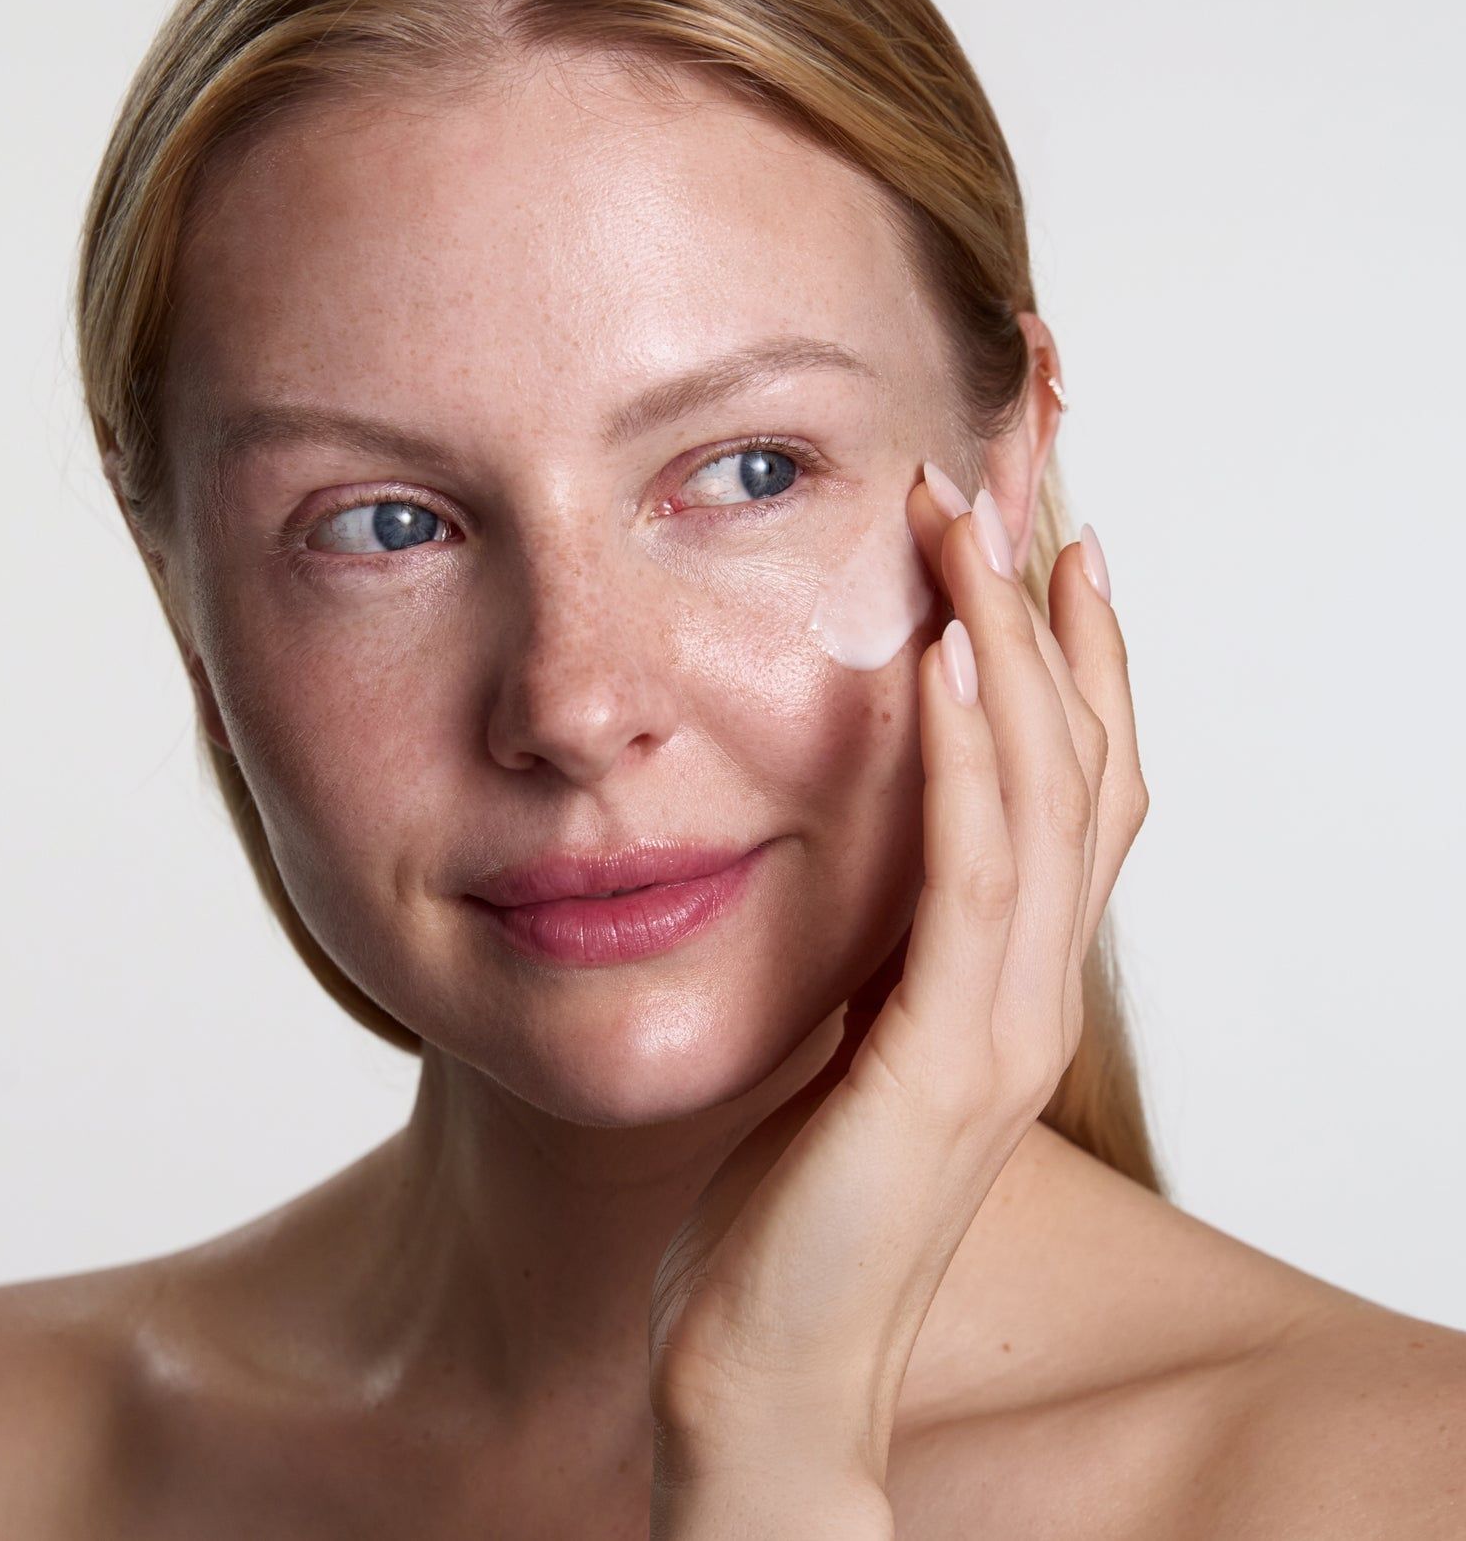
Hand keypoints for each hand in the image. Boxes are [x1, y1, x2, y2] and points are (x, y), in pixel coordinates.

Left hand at [647, 468, 1149, 1491]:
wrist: (770, 1370)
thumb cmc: (788, 1211)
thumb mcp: (838, 1043)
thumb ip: (873, 954)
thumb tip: (848, 853)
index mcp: (1005, 982)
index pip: (1074, 791)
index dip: (1078, 664)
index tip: (1045, 548)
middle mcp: (1032, 992)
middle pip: (1087, 763)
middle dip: (1055, 614)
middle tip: (1021, 486)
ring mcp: (1003, 1028)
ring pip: (1048, 799)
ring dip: (1013, 649)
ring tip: (975, 529)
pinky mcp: (944, 1063)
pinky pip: (970, 882)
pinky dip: (970, 763)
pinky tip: (949, 665)